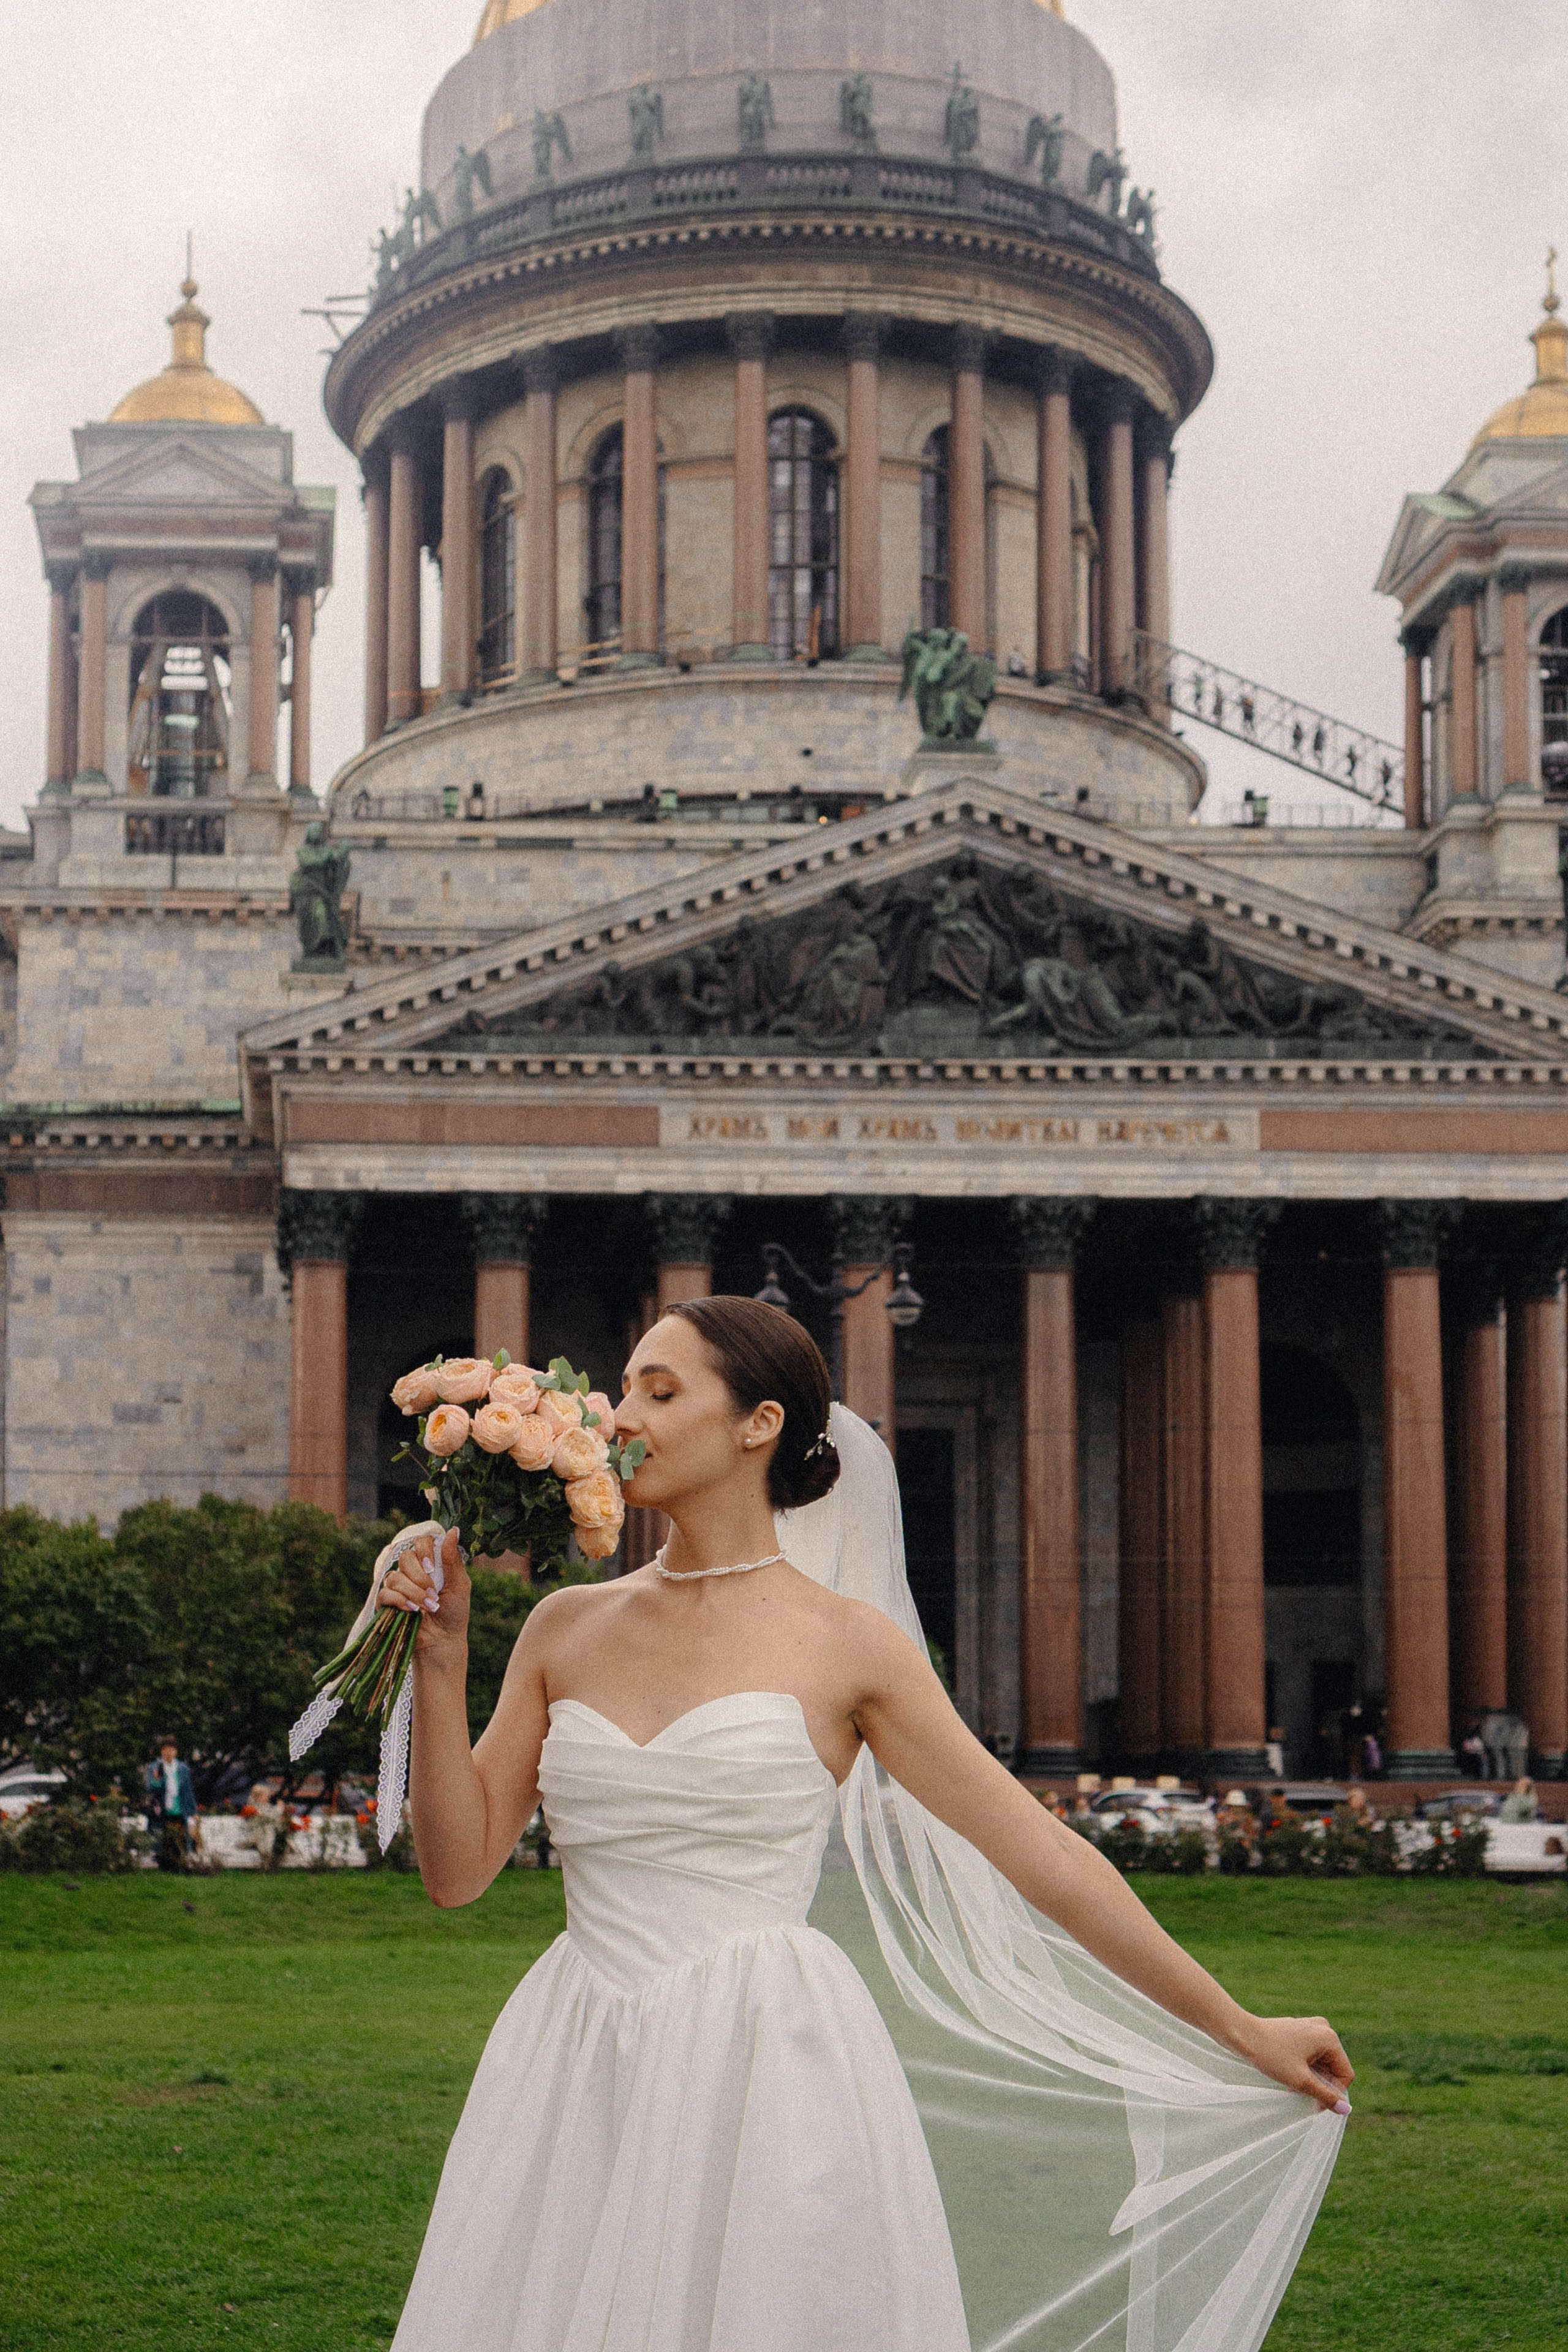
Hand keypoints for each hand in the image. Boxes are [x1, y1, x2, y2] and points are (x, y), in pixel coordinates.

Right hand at [378, 1527, 468, 1663]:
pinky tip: (412, 1610)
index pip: (420, 1541)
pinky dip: (399, 1601)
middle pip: (405, 1557)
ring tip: (428, 1607)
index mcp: (429, 1563)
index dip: (424, 1551)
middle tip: (433, 1593)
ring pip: (395, 1577)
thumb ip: (452, 1559)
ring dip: (413, 1592)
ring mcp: (397, 1587)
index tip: (432, 1568)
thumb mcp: (459, 1584)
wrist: (443, 1641)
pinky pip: (385, 1594)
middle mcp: (411, 1571)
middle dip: (420, 1576)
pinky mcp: (386, 1604)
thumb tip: (453, 1530)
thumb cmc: (454, 1613)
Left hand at [1232, 2014, 1352, 2113]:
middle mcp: (1324, 2029)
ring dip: (1311, 2079)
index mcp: (1329, 2038)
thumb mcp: (1301, 2081)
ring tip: (1293, 2087)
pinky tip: (1290, 2077)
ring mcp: (1311, 2028)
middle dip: (1320, 2085)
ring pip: (1321, 2063)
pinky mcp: (1300, 2030)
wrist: (1242, 2035)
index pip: (1345, 2074)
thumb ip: (1325, 2095)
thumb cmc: (1271, 2055)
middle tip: (1300, 2094)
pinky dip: (1304, 2069)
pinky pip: (1311, 2055)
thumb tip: (1346, 2110)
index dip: (1334, 2094)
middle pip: (1333, 2068)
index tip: (1315, 2106)